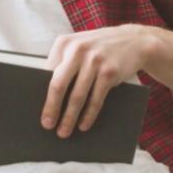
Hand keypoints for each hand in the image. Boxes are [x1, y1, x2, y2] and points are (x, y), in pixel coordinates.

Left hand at [42, 25, 156, 138]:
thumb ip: (64, 62)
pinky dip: (88, 115)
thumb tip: (49, 97)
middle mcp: (77, 50)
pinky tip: (83, 125)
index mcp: (64, 43)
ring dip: (69, 117)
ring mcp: (94, 61)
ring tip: (64, 131)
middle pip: (59, 85)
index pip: (47, 73)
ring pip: (77, 96)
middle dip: (52, 108)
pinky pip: (95, 99)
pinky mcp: (109, 72)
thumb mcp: (80, 46)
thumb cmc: (100, 48)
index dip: (42, 94)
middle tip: (47, 125)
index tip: (38, 111)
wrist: (134, 40)